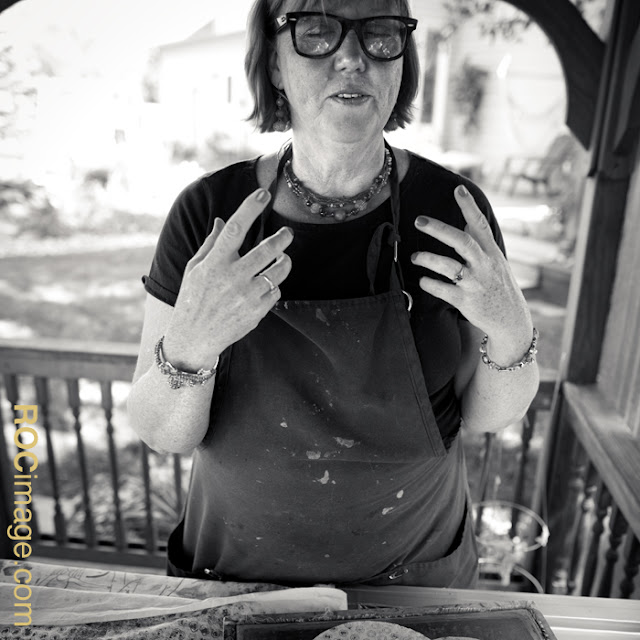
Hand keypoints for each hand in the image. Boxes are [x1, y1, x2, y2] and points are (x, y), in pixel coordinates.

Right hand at [164, 188, 292, 367]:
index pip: (235, 229)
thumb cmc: (192, 300)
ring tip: (283, 258)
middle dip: (282, 238)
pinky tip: (267, 286)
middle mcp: (231, 278)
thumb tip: (223, 220)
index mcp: (214, 264)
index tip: (263, 193)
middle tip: (287, 233)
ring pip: (278, 271)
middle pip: (267, 250)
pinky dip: (274, 287)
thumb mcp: (195, 269)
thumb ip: (211, 244)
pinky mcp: (256, 312)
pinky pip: (276, 292)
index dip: (250, 208)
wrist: (194, 338)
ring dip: (284, 261)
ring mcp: (246, 296)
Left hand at [411, 185, 532, 361]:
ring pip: (449, 267)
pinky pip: (444, 290)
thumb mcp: (496, 262)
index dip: (469, 206)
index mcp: (491, 253)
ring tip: (415, 256)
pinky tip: (422, 280)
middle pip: (461, 242)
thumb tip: (469, 220)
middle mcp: (484, 265)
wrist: (511, 321)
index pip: (480, 225)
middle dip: (439, 229)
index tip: (458, 189)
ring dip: (428, 259)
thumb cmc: (499, 287)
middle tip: (419, 221)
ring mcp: (475, 283)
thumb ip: (481, 242)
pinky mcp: (466, 301)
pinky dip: (430, 284)